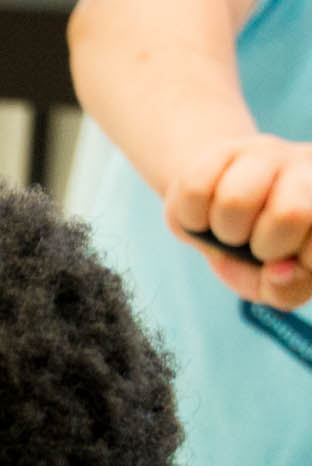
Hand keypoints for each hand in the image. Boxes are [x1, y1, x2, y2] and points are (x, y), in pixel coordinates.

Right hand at [168, 133, 311, 307]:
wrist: (214, 217)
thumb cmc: (252, 253)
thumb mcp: (274, 283)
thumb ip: (287, 289)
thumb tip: (279, 270)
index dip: (299, 261)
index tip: (287, 260)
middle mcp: (310, 168)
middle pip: (289, 214)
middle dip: (262, 245)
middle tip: (257, 244)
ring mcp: (268, 151)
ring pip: (236, 200)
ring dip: (224, 230)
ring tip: (230, 228)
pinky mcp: (222, 149)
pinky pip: (196, 189)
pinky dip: (193, 217)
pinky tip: (205, 213)